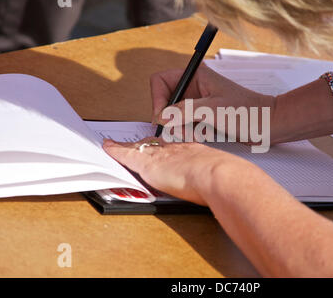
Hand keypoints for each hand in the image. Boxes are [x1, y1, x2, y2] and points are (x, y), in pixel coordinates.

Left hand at [102, 137, 254, 205]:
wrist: (217, 175)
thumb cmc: (223, 177)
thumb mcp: (221, 173)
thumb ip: (218, 178)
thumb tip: (226, 188)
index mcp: (193, 151)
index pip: (175, 147)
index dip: (166, 148)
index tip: (164, 150)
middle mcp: (176, 149)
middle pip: (156, 144)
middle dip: (146, 144)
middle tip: (138, 144)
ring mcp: (161, 155)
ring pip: (140, 147)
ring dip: (129, 146)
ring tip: (117, 145)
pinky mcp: (148, 163)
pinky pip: (126, 154)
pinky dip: (115, 150)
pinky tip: (107, 147)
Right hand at [150, 64, 276, 141]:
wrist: (268, 125)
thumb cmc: (247, 112)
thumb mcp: (212, 110)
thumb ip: (183, 111)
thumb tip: (161, 116)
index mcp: (196, 75)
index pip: (161, 81)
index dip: (157, 98)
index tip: (163, 117)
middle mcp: (194, 87)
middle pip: (165, 101)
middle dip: (171, 119)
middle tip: (183, 130)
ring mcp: (198, 103)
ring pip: (174, 117)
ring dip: (182, 128)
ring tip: (199, 134)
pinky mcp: (203, 117)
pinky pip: (185, 126)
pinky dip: (190, 133)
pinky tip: (205, 135)